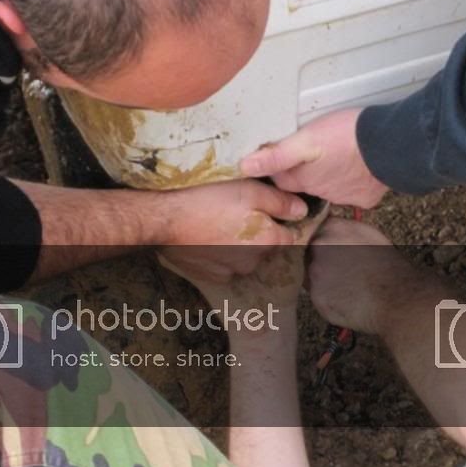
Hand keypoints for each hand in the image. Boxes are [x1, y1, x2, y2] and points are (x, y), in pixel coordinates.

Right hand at [160, 205, 330, 334]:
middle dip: (258, 231)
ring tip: (219, 222)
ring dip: (239, 243)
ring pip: (245, 256)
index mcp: (269, 241)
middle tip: (236, 210)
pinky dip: (220, 253)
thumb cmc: (207, 198)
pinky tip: (207, 236)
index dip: (281, 220)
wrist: (163, 219)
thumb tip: (302, 210)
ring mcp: (232, 272)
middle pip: (266, 245)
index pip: (290, 235)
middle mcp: (255, 262)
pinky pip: (225, 264)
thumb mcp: (250, 190)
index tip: (266, 208)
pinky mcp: (212, 276)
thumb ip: (281, 202)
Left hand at [239, 109, 389, 209]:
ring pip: (330, 187)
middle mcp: (322, 193)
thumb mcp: (305, 139)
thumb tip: (245, 167)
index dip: (279, 166)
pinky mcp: (366, 196)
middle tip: (311, 151)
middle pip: (305, 184)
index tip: (281, 154)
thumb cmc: (346, 137)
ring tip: (335, 155)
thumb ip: (276, 155)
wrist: (389, 145)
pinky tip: (357, 167)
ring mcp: (345, 197)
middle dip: (304, 172)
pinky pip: (355, 192)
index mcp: (304, 179)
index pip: (281, 179)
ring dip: (330, 175)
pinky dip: (354, 182)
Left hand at [307, 219, 413, 334]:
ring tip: (347, 287)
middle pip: (309, 253)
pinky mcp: (316, 296)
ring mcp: (315, 272)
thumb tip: (331, 227)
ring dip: (325, 282)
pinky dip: (329, 300)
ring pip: (312, 276)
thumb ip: (344, 229)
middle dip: (322, 263)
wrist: (395, 296)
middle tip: (343, 272)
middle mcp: (319, 246)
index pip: (315, 232)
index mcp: (333, 227)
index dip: (324, 244)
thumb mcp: (369, 235)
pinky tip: (347, 299)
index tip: (333, 253)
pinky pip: (318, 297)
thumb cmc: (388, 266)